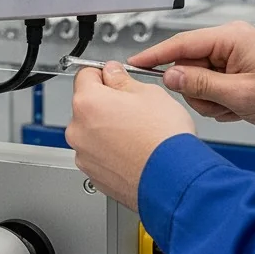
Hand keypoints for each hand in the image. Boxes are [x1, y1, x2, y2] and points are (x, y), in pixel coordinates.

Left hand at [65, 62, 195, 210]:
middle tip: (133, 111)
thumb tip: (113, 73)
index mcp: (88, 102)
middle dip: (106, 105)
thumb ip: (122, 79)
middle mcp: (78, 129)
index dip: (104, 75)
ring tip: (137, 136)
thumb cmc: (165, 140)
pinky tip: (133, 153)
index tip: (115, 78)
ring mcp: (84, 155)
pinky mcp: (93, 175)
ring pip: (92, 133)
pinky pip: (98, 155)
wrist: (176, 180)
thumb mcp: (149, 93)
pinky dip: (111, 153)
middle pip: (87, 106)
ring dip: (107, 131)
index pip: (85, 75)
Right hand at [129, 21, 254, 133]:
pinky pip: (210, 83)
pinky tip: (237, 105)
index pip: (180, 43)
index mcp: (230, 38)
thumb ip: (201, 85)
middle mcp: (228, 40)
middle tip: (219, 104)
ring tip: (234, 106)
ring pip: (197, 78)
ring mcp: (231, 53)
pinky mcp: (234, 65)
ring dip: (211, 98)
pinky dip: (219, 99)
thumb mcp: (241, 95)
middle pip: (187, 65)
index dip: (154, 55)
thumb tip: (170, 76)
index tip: (133, 63)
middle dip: (198, 90)